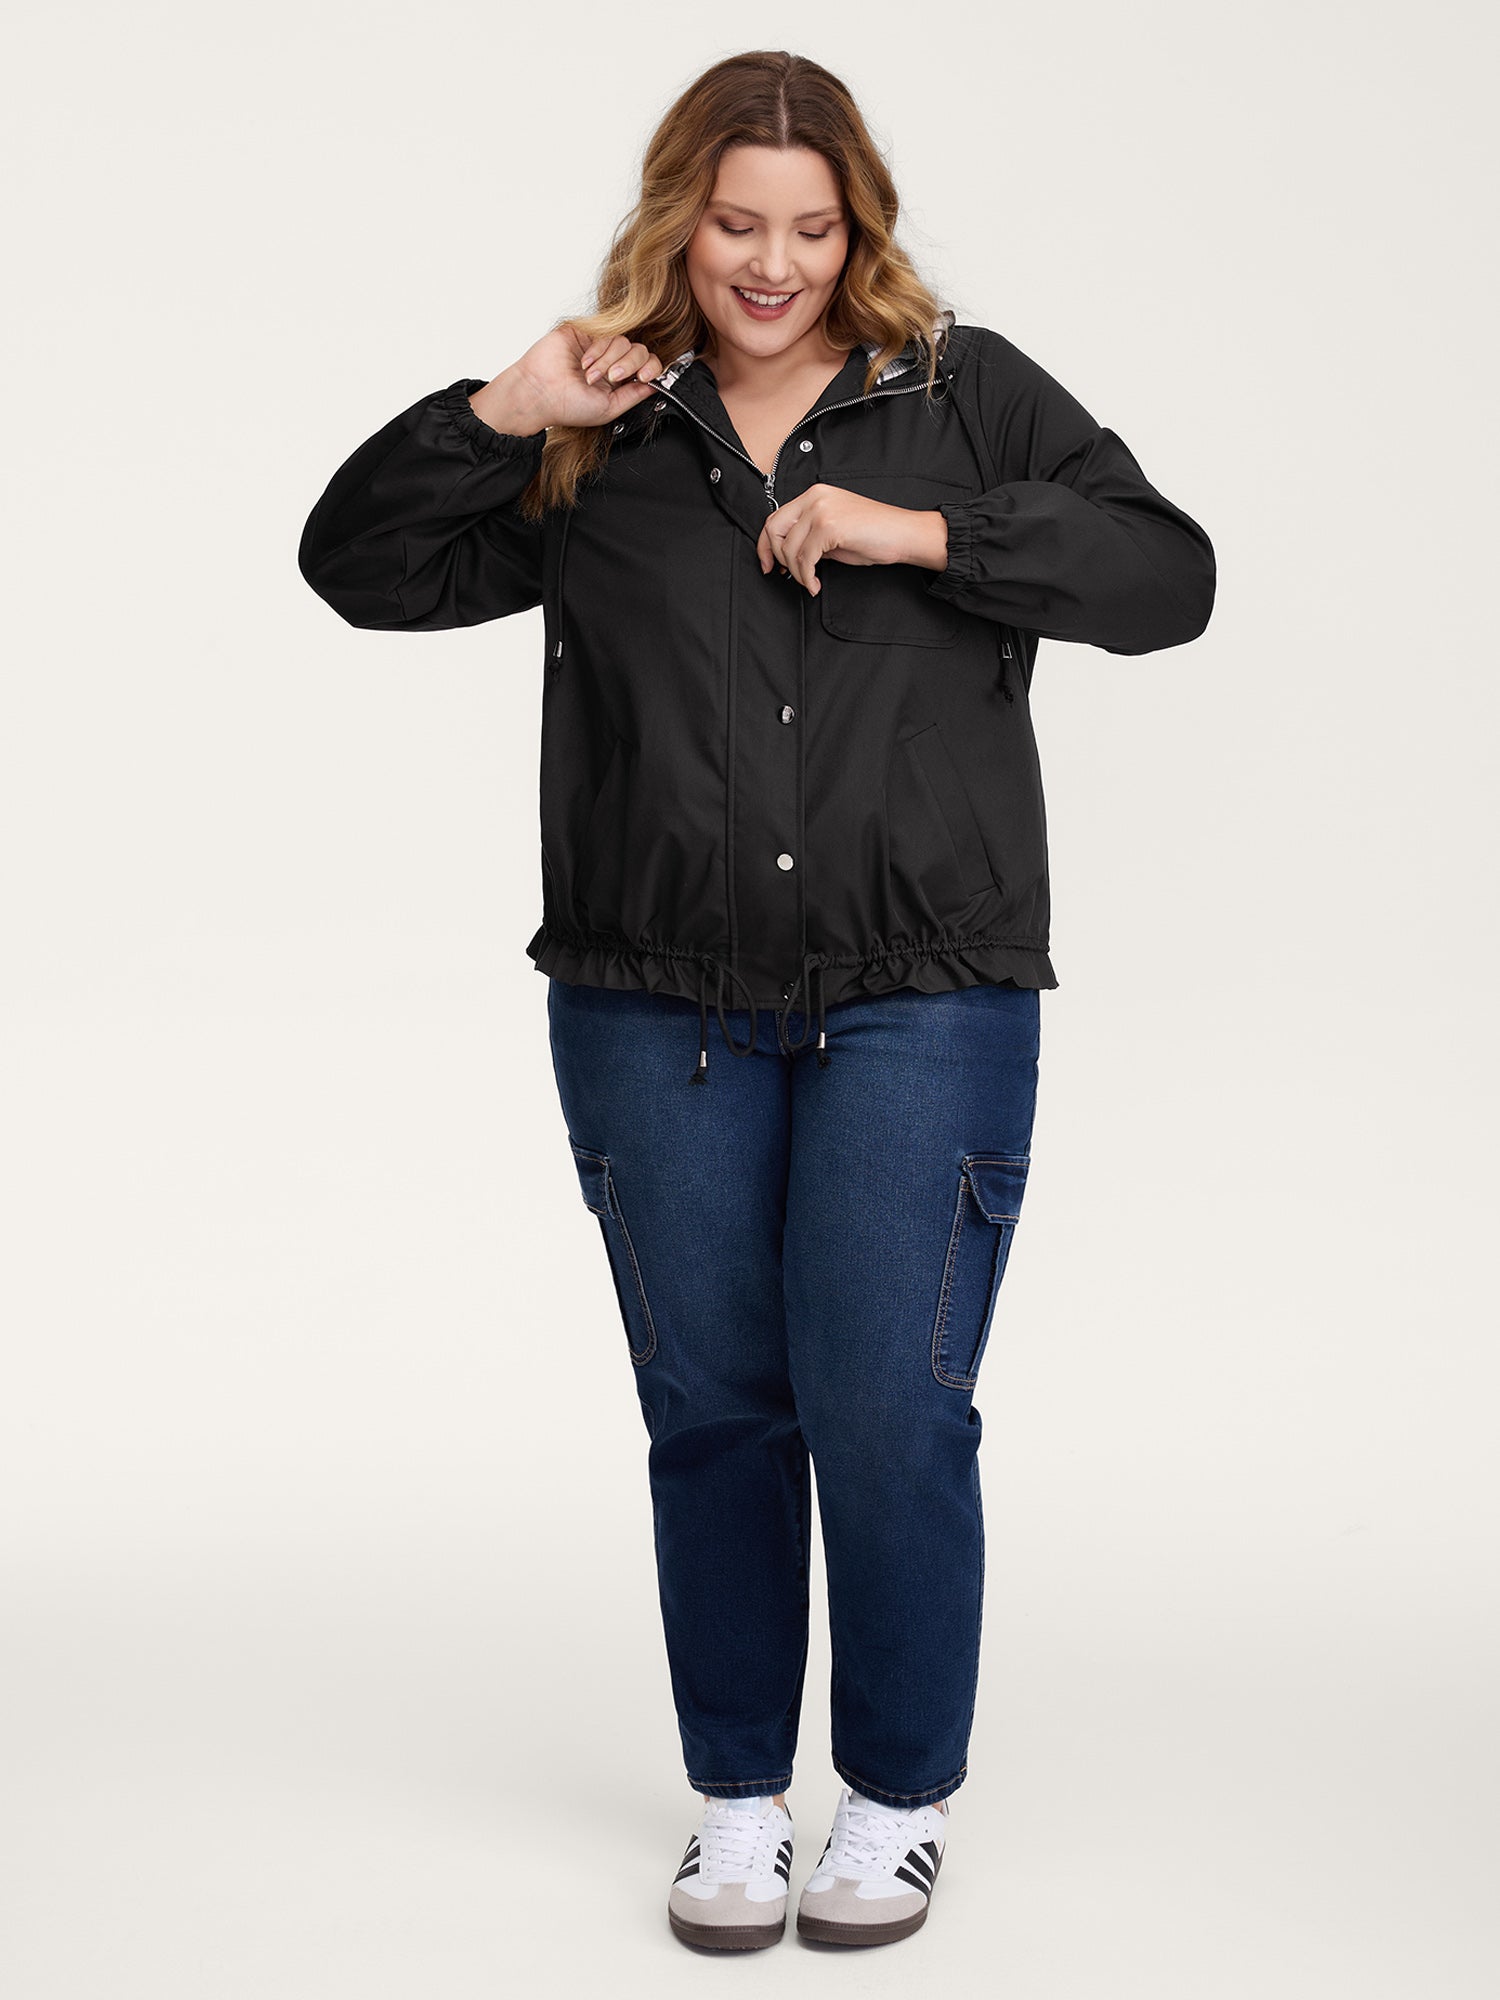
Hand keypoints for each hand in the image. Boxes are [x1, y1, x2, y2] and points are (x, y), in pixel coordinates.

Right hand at [476, 322, 665, 434]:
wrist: (540, 393)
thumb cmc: (567, 406)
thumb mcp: (609, 409)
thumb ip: (634, 396)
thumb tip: (657, 385)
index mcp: (618, 381)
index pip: (647, 366)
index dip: (652, 368)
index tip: (646, 376)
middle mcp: (611, 362)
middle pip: (639, 350)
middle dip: (629, 365)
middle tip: (612, 378)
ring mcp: (598, 346)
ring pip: (623, 341)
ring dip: (608, 361)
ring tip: (590, 376)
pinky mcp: (585, 332)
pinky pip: (606, 333)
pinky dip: (598, 351)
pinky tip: (584, 364)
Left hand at [755, 485, 947, 592]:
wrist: (903, 534)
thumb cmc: (875, 535)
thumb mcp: (834, 533)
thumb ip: (810, 537)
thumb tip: (788, 557)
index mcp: (815, 495)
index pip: (775, 517)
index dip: (766, 545)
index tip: (768, 564)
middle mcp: (815, 498)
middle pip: (774, 530)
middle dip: (776, 558)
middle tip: (787, 576)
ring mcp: (821, 510)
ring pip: (789, 548)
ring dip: (797, 573)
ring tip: (811, 582)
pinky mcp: (829, 526)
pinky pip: (805, 559)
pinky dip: (807, 577)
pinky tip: (816, 584)